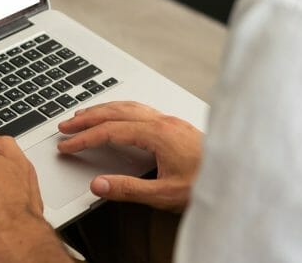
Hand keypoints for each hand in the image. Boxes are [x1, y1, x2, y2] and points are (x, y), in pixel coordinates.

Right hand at [58, 101, 202, 212]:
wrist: (235, 173)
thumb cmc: (206, 183)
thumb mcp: (165, 194)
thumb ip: (129, 189)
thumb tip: (98, 184)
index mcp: (157, 134)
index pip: (110, 131)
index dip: (85, 138)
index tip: (67, 145)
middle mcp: (162, 122)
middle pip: (116, 112)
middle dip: (88, 117)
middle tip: (66, 125)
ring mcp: (169, 120)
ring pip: (128, 106)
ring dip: (103, 109)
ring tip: (84, 115)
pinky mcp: (174, 124)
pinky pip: (139, 108)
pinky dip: (120, 109)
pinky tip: (117, 114)